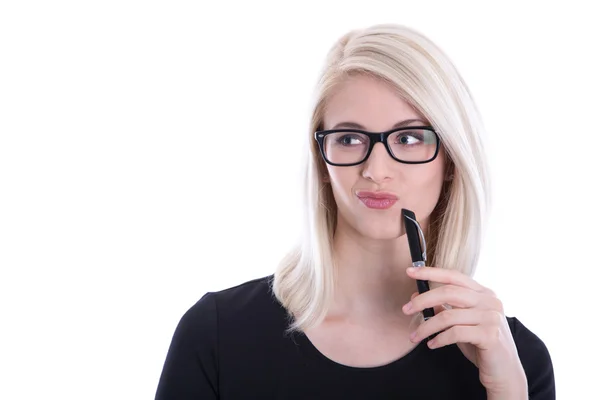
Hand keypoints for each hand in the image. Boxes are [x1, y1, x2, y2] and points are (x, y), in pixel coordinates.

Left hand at [402, 266, 526, 395]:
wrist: (504, 370)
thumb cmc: (479, 343)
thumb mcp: (460, 322)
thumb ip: (443, 307)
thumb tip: (415, 296)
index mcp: (483, 293)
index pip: (454, 276)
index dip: (430, 272)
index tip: (410, 271)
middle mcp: (489, 301)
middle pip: (448, 292)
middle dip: (422, 300)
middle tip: (405, 309)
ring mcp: (492, 317)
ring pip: (448, 315)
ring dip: (426, 327)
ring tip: (415, 336)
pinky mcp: (490, 335)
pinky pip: (455, 333)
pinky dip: (438, 339)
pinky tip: (431, 344)